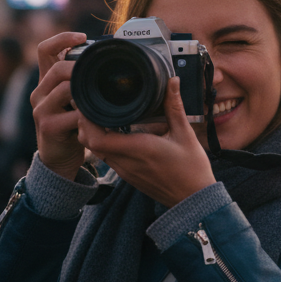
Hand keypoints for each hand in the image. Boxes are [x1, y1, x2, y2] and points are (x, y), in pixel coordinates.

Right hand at [31, 32, 89, 179]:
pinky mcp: (49, 127)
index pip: (45, 50)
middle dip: (80, 69)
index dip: (62, 38)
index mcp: (46, 82)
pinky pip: (73, 115)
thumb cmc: (71, 125)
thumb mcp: (73, 99)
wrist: (59, 158)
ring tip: (100, 98)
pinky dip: (89, 115)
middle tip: (100, 74)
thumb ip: (80, 81)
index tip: (83, 37)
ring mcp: (41, 110)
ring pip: (65, 89)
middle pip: (57, 68)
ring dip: (85, 92)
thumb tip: (103, 60)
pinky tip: (99, 118)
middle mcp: (39, 93)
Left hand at [77, 77, 214, 206]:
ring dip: (93, 135)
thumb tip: (172, 81)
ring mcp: (126, 171)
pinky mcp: (129, 176)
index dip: (86, 122)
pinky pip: (108, 158)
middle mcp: (126, 162)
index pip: (96, 139)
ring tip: (101, 115)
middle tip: (91, 105)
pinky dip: (104, 145)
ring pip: (97, 152)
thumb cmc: (192, 169)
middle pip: (90, 144)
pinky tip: (115, 133)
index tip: (88, 104)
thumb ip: (174, 107)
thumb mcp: (185, 134)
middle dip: (85, 124)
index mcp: (138, 149)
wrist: (194, 200)